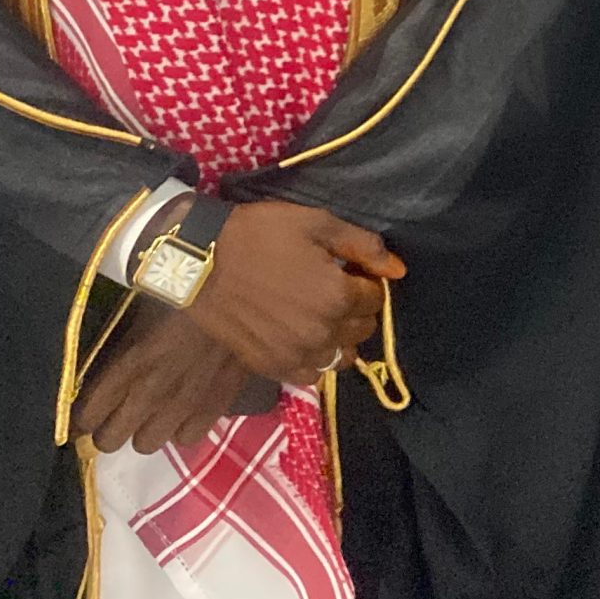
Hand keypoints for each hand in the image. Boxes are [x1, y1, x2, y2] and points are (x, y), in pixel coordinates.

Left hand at [73, 303, 249, 453]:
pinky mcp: (216, 405)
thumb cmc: (183, 291)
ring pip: (146, 445)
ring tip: (151, 414)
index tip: (86, 411)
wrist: (240, 288)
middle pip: (110, 440)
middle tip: (115, 415)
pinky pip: (187, 439)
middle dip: (108, 429)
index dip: (82, 417)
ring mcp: (184, 403)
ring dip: (144, 430)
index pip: (88, 415)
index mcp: (129, 363)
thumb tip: (101, 368)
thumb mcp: (140, 313)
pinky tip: (182, 412)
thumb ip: (121, 346)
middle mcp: (151, 392)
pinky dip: (180, 429)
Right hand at [185, 201, 400, 384]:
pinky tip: (303, 337)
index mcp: (337, 295)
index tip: (349, 271)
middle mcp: (323, 332)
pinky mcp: (272, 367)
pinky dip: (316, 358)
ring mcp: (296, 354)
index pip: (375, 298)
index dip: (365, 281)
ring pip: (341, 356)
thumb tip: (398, 270)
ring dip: (340, 337)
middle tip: (334, 290)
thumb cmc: (261, 236)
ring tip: (320, 315)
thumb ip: (363, 246)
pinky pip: (312, 374)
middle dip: (357, 309)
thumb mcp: (317, 224)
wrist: (201, 262)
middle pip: (362, 329)